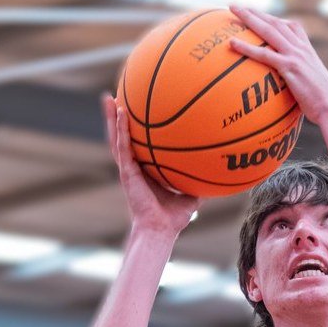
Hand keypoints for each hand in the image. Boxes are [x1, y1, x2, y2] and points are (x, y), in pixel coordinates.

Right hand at [103, 93, 197, 239]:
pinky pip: (122, 147)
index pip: (137, 146)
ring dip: (111, 118)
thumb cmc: (173, 218)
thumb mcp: (192, 195)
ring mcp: (128, 169)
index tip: (135, 110)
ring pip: (116, 139)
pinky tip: (120, 112)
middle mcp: (133, 168)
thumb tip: (219, 172)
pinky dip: (120, 130)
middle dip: (117, 118)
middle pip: (122, 138)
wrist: (160, 230)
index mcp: (144, 171)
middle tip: (115, 96)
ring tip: (108, 97)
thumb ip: (200, 181)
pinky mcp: (126, 172)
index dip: (134, 130)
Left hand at [227, 7, 327, 125]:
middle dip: (256, 12)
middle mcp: (300, 48)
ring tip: (233, 10)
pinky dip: (246, 47)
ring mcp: (294, 55)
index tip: (262, 15)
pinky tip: (232, 43)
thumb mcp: (314, 86)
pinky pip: (264, 54)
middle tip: (238, 6)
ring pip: (268, 31)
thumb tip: (296, 91)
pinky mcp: (289, 67)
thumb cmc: (324, 103)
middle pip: (275, 23)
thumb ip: (302, 81)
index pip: (291, 27)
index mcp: (307, 50)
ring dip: (249, 18)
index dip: (275, 19)